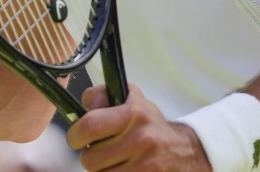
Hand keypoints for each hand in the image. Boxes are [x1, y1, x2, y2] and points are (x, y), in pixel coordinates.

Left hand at [68, 84, 212, 170]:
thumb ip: (103, 95)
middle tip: (100, 151)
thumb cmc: (151, 125)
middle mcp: (141, 138)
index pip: (89, 126)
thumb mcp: (131, 99)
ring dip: (102, 170)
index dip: (75, 135)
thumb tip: (84, 105)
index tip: (77, 138)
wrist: (184, 151)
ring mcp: (145, 164)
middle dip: (91, 156)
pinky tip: (123, 169)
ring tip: (114, 161)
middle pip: (90, 158)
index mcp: (133, 113)